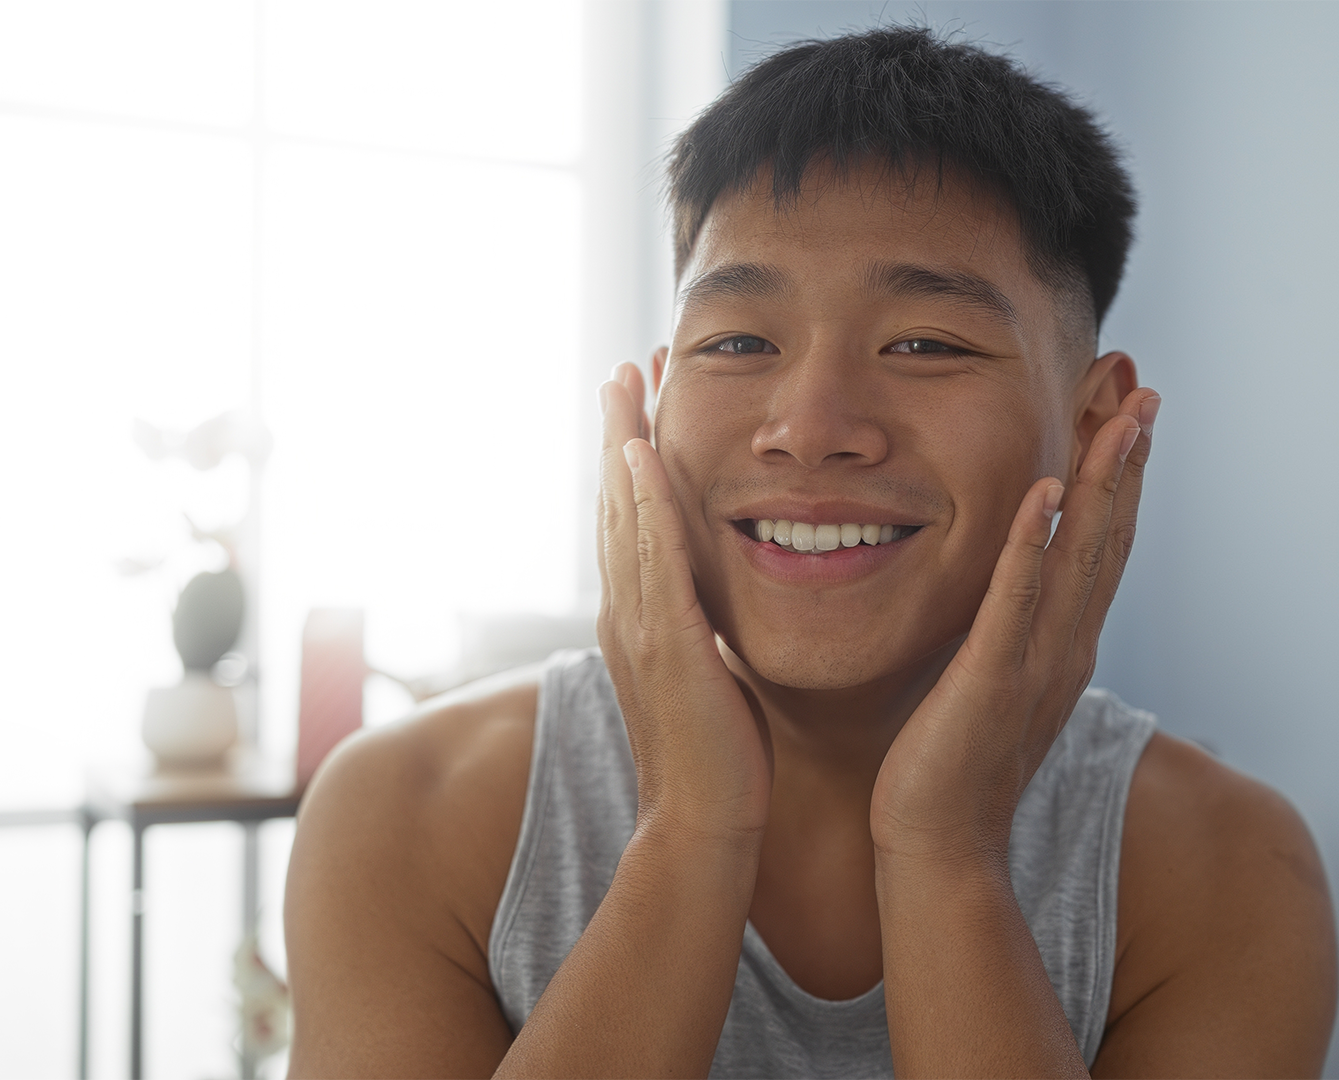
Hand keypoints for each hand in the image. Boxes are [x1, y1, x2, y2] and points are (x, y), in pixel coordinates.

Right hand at [597, 362, 773, 845]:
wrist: (702, 824)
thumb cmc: (718, 760)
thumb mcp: (711, 676)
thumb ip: (706, 632)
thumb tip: (721, 606)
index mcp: (641, 617)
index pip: (634, 520)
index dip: (636, 457)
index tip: (648, 401)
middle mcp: (628, 611)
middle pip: (617, 501)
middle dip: (622, 429)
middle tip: (628, 365)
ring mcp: (640, 624)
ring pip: (625, 514)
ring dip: (627, 443)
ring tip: (628, 381)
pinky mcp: (666, 641)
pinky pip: (652, 556)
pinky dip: (645, 502)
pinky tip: (646, 454)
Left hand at [871, 387, 1159, 864]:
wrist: (938, 844)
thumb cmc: (951, 763)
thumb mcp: (990, 679)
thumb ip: (1005, 630)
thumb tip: (1003, 586)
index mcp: (1064, 643)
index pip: (1102, 546)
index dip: (1121, 479)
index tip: (1130, 413)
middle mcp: (1066, 646)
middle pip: (1110, 537)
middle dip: (1129, 461)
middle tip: (1146, 389)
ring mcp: (1036, 663)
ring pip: (1080, 557)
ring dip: (1102, 484)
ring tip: (1121, 417)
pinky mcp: (992, 680)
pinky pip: (1016, 601)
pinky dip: (1033, 543)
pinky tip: (1044, 490)